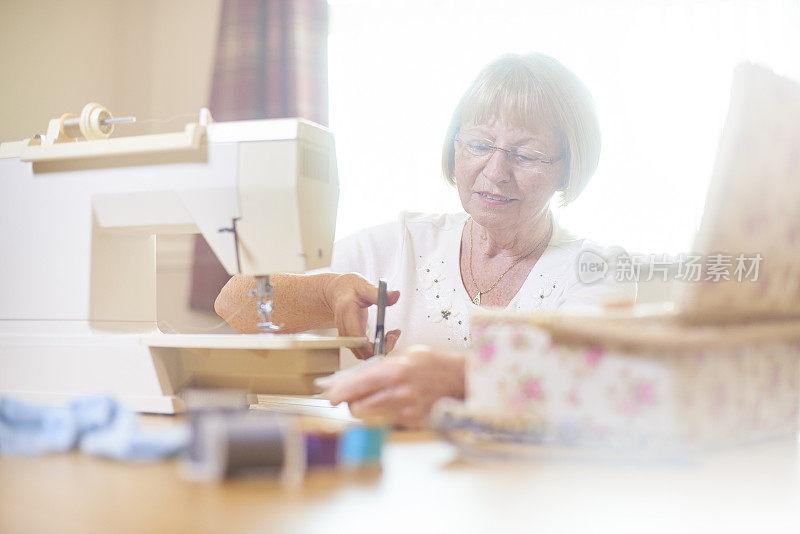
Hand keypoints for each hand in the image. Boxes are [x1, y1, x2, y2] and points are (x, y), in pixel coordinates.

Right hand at [324, 273, 400, 358]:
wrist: (338, 292)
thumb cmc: (350, 288)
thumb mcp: (365, 286)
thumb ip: (380, 293)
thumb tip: (396, 295)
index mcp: (347, 314)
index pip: (359, 340)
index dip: (375, 345)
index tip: (390, 335)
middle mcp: (345, 329)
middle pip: (363, 352)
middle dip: (382, 347)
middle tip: (394, 334)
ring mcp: (347, 337)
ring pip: (365, 355)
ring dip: (381, 348)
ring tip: (392, 334)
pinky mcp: (351, 341)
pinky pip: (364, 352)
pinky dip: (377, 348)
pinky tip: (385, 336)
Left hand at [325, 346, 465, 428]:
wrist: (460, 380)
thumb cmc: (433, 365)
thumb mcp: (405, 355)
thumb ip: (379, 366)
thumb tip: (355, 377)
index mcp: (393, 372)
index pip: (355, 387)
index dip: (339, 393)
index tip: (331, 395)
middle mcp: (398, 394)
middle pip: (358, 408)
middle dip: (352, 403)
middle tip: (352, 397)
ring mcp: (406, 411)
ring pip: (371, 417)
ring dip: (368, 410)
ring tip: (375, 398)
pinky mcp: (412, 423)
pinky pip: (387, 422)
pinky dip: (385, 415)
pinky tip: (394, 404)